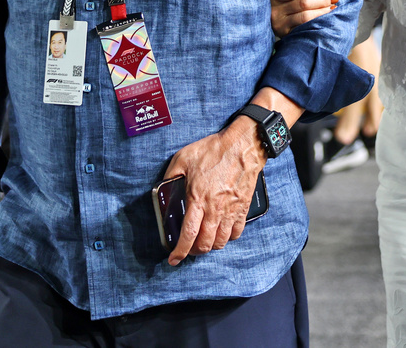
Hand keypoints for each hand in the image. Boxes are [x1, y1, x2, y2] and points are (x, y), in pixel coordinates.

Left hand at [161, 120, 265, 265]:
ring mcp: (230, 210)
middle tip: (188, 248)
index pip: (188, 234)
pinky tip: (221, 232)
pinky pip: (236, 233)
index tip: (174, 259)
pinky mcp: (242, 208)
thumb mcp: (183, 158)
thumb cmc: (214, 150)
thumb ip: (170, 175)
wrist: (243, 146)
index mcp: (198, 199)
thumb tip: (163, 187)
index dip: (180, 251)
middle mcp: (215, 210)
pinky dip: (228, 238)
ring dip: (211, 246)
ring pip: (221, 242)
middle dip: (194, 251)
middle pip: (205, 244)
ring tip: (204, 241)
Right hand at [270, 0, 336, 37]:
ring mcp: (280, 24)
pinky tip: (327, 18)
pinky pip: (306, 28)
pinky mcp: (286, 35)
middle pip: (302, 3)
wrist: (272, 21)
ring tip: (332, 7)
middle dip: (321, 0)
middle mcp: (275, 10)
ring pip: (306, 16)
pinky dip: (318, 21)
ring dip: (322, 11)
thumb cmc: (286, 2)